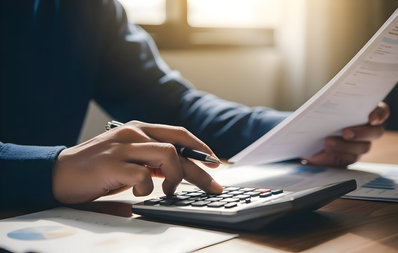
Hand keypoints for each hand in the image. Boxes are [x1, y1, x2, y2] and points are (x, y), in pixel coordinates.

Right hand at [52, 121, 222, 203]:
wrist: (59, 173)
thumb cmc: (98, 168)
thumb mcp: (129, 157)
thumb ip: (152, 159)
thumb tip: (180, 171)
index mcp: (140, 129)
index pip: (179, 134)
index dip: (200, 148)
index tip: (215, 162)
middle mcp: (134, 133)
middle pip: (179, 148)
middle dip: (200, 170)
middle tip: (213, 186)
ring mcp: (123, 147)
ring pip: (168, 155)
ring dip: (176, 177)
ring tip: (169, 190)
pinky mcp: (112, 164)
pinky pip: (144, 176)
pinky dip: (148, 189)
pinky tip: (138, 194)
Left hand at [306, 102, 389, 166]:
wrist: (306, 138)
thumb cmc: (318, 119)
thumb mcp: (322, 110)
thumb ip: (332, 106)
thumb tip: (330, 103)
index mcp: (364, 112)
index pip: (382, 111)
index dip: (380, 114)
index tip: (371, 118)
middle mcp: (367, 129)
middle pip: (376, 132)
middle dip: (361, 133)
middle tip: (345, 133)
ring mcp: (361, 144)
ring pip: (363, 147)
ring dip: (345, 145)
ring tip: (328, 142)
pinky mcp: (350, 157)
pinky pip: (350, 159)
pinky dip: (338, 155)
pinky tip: (327, 152)